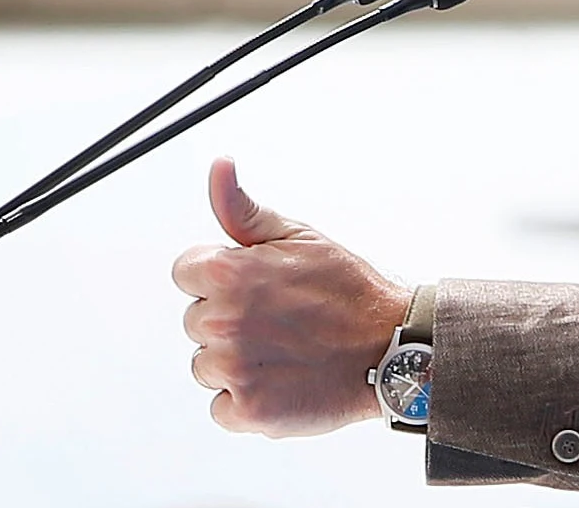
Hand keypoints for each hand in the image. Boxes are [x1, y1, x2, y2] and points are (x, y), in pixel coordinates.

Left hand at [171, 157, 414, 437]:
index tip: (254, 288)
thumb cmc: (348, 291)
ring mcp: (234, 369)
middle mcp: (222, 321)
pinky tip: (281, 383)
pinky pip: (222, 408)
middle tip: (278, 322)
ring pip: (206, 365)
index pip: (186, 274)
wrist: (392, 349)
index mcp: (225, 273)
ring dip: (235, 363)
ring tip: (283, 353)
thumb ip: (241, 208)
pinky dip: (246, 402)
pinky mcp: (250, 411)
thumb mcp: (296, 236)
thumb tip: (218, 167)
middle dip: (228, 320)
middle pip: (195, 322)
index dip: (219, 279)